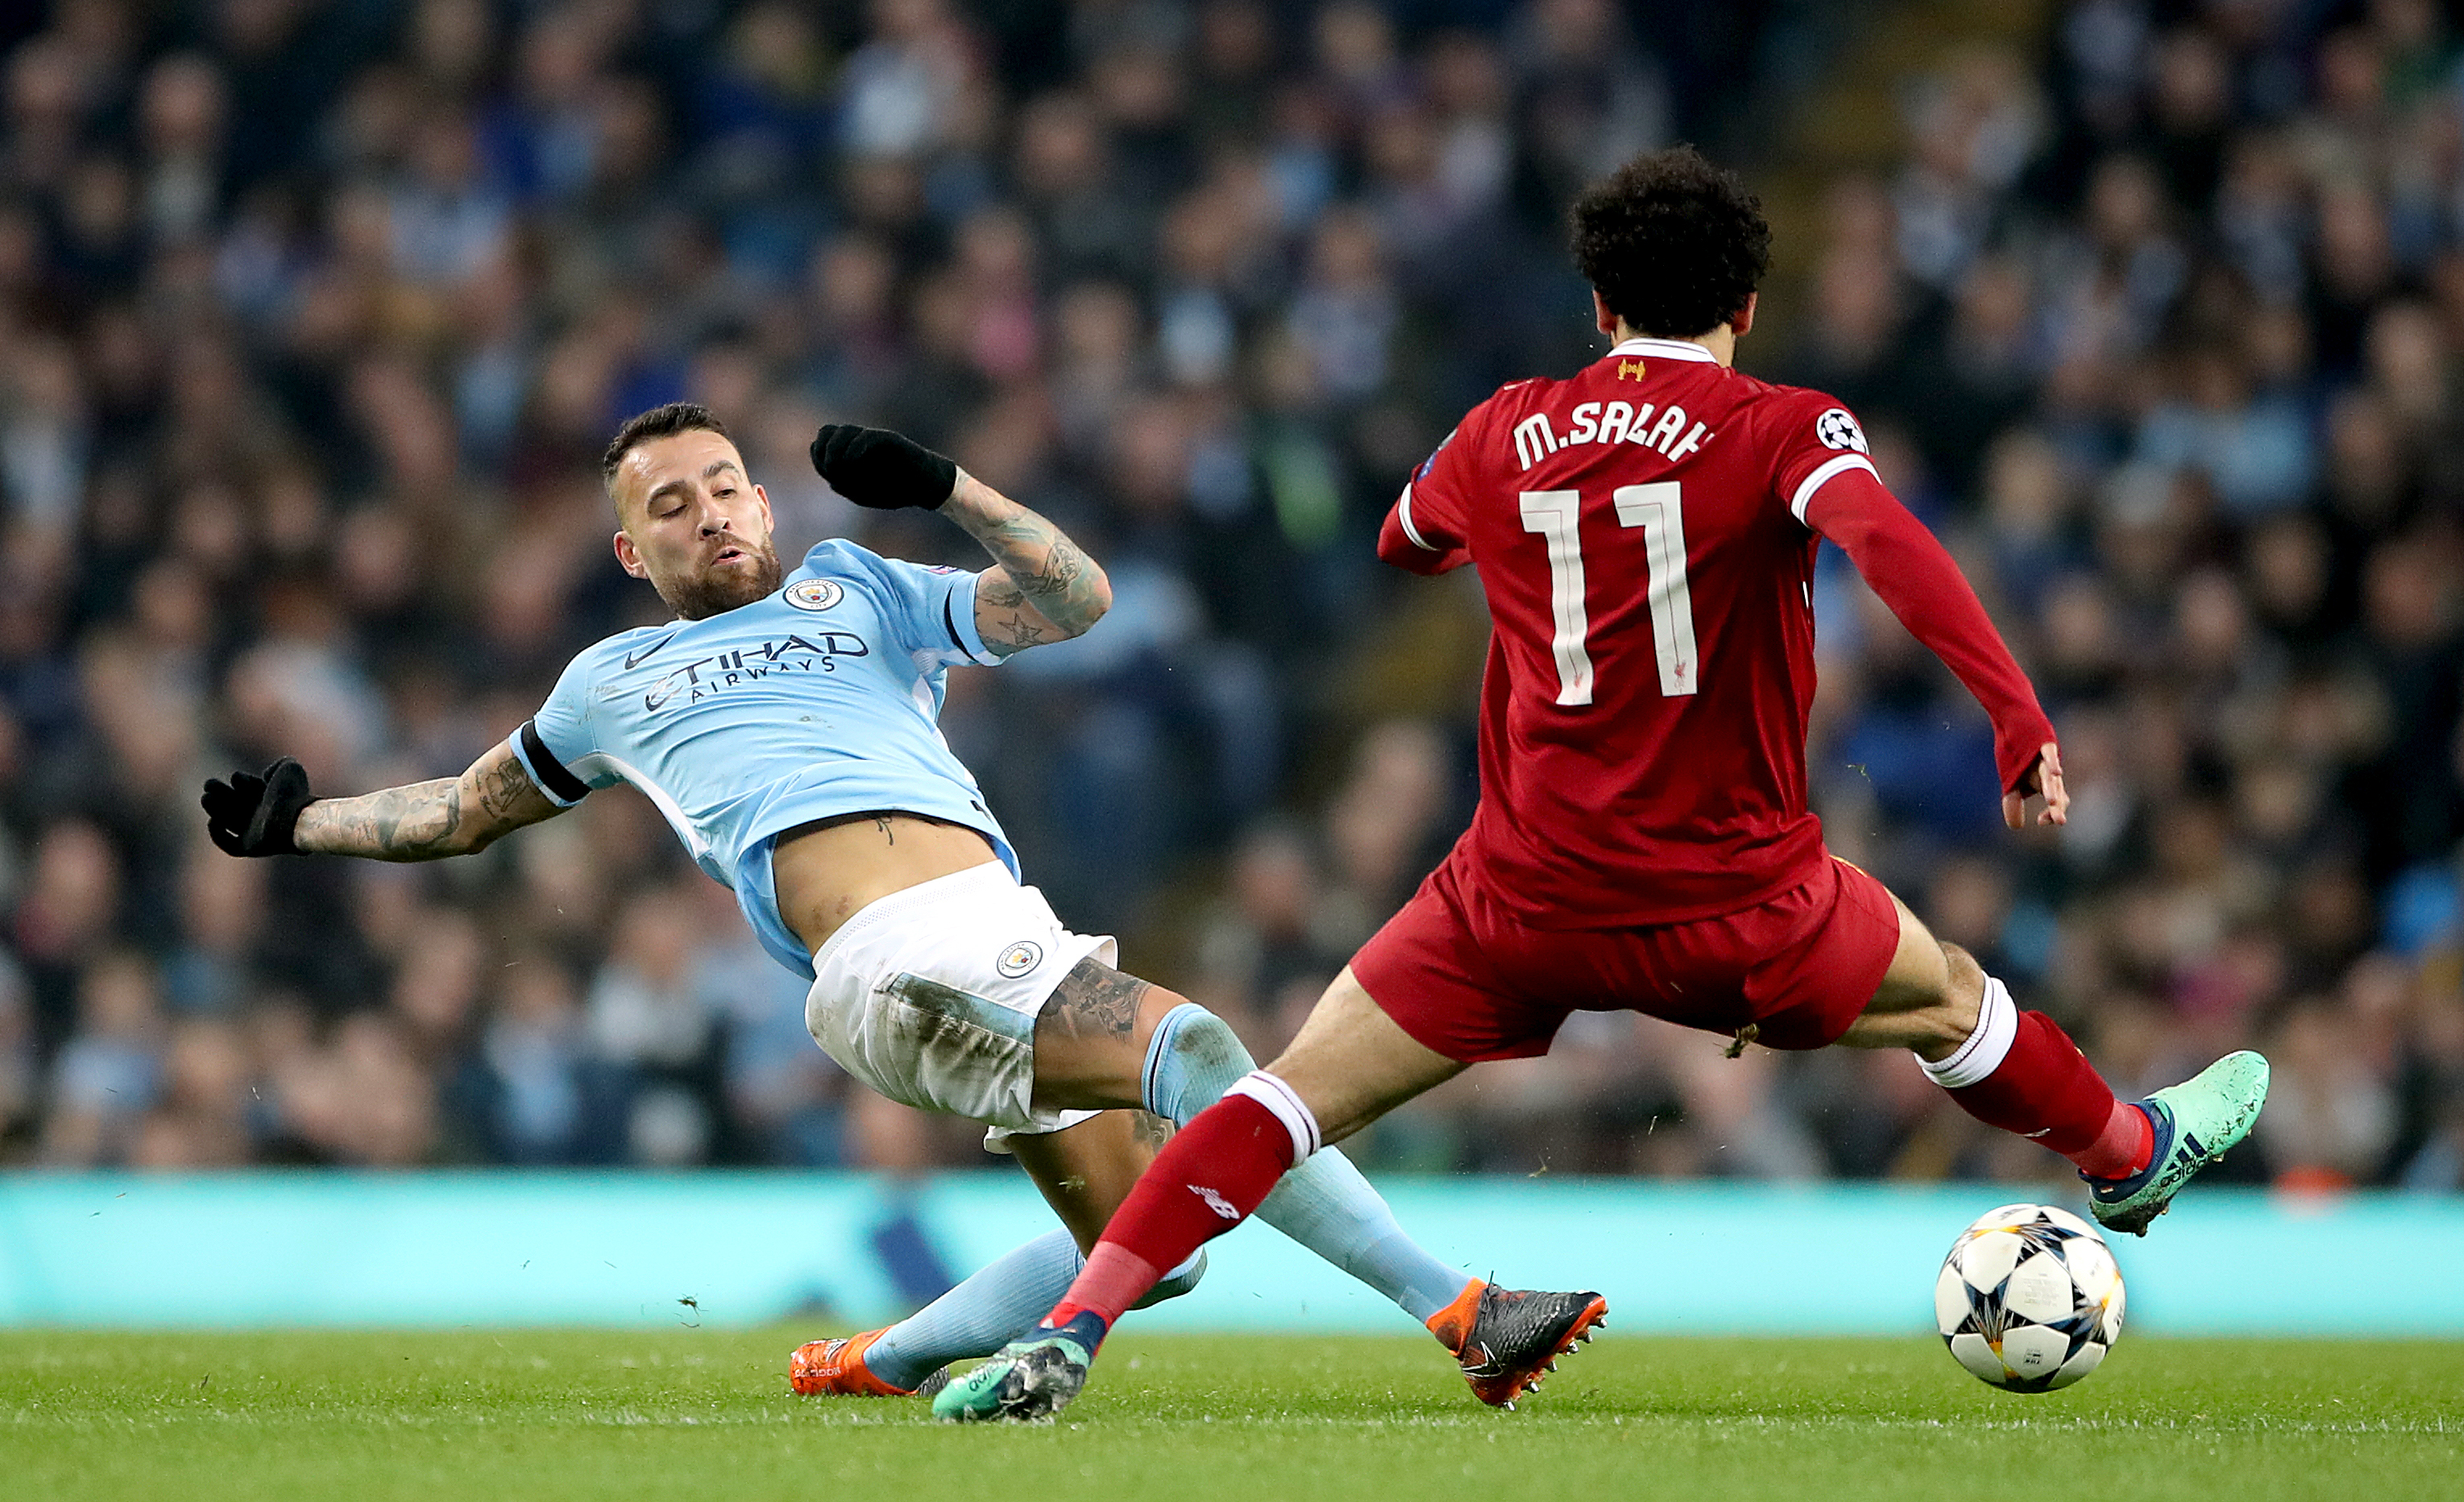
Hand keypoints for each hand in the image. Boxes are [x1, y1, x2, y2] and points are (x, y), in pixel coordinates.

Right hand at [202, 757, 314, 855]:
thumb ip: (279, 765)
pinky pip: (231, 847)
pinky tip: (213, 821)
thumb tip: (266, 775)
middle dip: (219, 792)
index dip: (239, 780)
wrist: (296, 819)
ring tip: (206, 797)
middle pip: (234, 804)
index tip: (236, 778)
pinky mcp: (251, 847)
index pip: (249, 789)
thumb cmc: (292, 794)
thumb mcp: (289, 769)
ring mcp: (256, 832)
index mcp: (270, 797)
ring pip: (228, 822)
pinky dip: (218, 836)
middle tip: (209, 784)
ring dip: (214, 809)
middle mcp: (262, 815)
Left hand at [808, 424, 958, 509]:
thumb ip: (846, 486)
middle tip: (832, 470)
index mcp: (851, 452)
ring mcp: (874, 438)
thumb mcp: (864, 494)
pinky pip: (866, 436)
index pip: (822, 444)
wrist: (925, 488)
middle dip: (823, 451)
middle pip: (827, 431)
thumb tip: (831, 481)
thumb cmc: (897, 490)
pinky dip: (854, 448)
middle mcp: (860, 441)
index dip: (818, 458)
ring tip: (841, 467)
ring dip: (835, 449)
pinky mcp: (889, 439)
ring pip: (844, 430)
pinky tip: (852, 462)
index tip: (828, 475)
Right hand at [2002, 741, 2066, 829]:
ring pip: (2049, 775)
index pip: (2057, 801)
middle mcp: (2050, 771)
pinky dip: (2052, 763)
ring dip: (2051, 789)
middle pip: (2057, 791)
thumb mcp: (2011, 783)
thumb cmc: (2015, 751)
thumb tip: (2017, 827)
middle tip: (2060, 821)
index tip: (2039, 821)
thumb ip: (2014, 805)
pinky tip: (2057, 773)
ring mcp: (2046, 756)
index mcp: (2045, 781)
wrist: (2012, 720)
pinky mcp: (2043, 741)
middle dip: (2057, 807)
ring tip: (2052, 802)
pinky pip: (2049, 753)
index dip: (2051, 813)